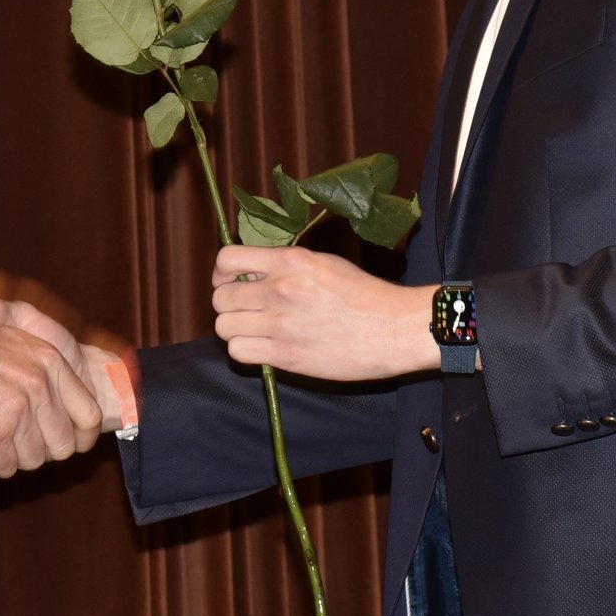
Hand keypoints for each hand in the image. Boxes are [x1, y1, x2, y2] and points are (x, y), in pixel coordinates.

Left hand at [211, 245, 438, 379]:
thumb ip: (284, 265)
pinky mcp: (286, 355)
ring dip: (235, 329)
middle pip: (220, 298)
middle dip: (229, 304)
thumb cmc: (364, 294)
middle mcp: (280, 289)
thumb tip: (251, 273)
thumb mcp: (323, 263)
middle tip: (247, 310)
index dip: (222, 273)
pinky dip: (245, 351)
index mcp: (289, 261)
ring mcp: (281, 324)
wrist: (395, 328)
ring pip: (224, 327)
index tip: (232, 281)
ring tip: (255, 330)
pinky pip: (238, 353)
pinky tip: (263, 348)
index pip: (227, 259)